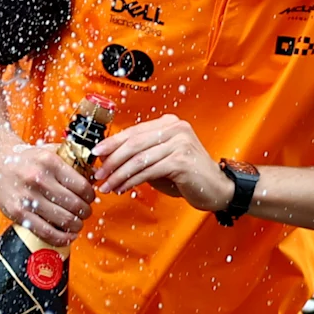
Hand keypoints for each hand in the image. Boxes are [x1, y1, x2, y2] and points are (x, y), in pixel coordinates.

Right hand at [0, 135, 94, 246]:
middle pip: (75, 205)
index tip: (90, 198)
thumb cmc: (27, 158)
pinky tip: (68, 235)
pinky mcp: (17, 213)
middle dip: (85, 212)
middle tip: (85, 212)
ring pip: (64, 220)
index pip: (82, 186)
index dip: (91, 196)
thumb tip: (95, 175)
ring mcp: (27, 198)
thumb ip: (71, 160)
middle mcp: (39, 179)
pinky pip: (46, 232)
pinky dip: (62, 237)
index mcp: (50, 162)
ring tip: (77, 223)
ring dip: (77, 225)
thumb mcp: (50, 151)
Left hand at [91, 114, 230, 213]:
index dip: (112, 142)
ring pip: (138, 158)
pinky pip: (149, 171)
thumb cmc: (188, 176)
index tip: (96, 153)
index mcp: (169, 123)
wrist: (218, 189)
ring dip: (119, 174)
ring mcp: (180, 143)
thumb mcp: (161, 160)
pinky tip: (123, 188)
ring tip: (107, 186)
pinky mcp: (181, 160)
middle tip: (98, 174)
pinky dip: (132, 181)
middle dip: (112, 160)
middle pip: (133, 143)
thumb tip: (109, 160)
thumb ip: (140, 156)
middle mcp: (175, 128)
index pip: (133, 131)